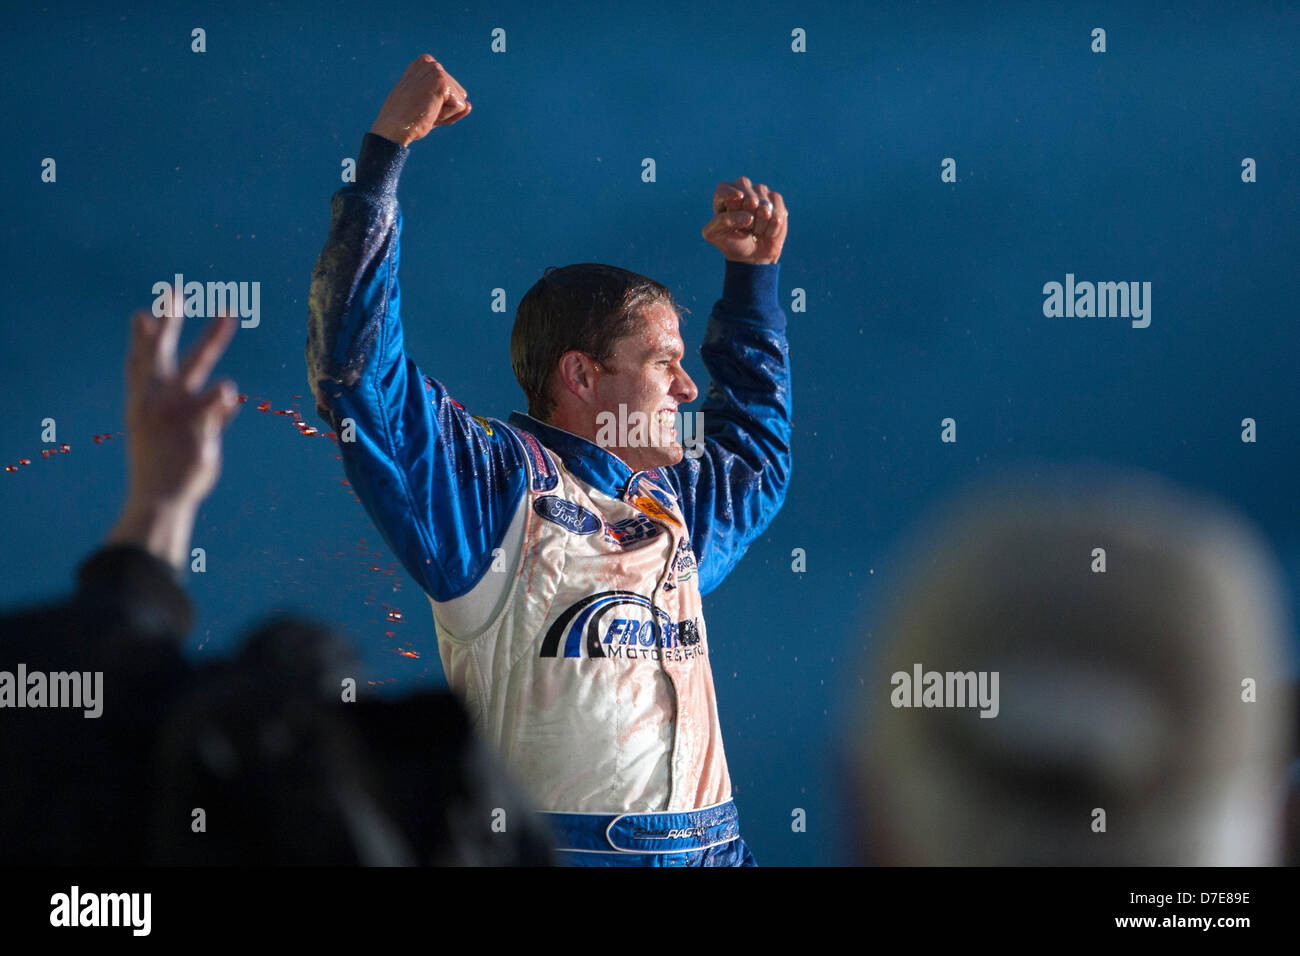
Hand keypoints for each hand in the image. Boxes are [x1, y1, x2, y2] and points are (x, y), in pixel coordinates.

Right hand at [106, 290, 240, 567]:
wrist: (159, 499)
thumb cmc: (164, 467)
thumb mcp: (173, 437)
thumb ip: (203, 410)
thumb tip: (230, 394)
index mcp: (143, 403)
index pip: (141, 363)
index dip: (144, 338)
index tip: (144, 312)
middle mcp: (156, 401)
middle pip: (161, 352)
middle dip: (169, 320)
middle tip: (175, 290)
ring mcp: (176, 413)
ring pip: (195, 366)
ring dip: (212, 338)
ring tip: (228, 313)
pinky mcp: (196, 429)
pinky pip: (214, 407)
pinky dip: (220, 398)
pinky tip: (228, 388)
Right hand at [370, 54, 470, 146]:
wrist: (393, 128)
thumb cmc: (407, 120)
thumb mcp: (430, 107)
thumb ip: (450, 104)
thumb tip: (469, 105)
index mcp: (425, 65)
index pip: (451, 90)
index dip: (440, 105)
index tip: (420, 106)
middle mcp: (431, 63)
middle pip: (458, 94)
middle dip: (445, 109)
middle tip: (422, 111)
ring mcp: (436, 71)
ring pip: (460, 101)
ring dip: (445, 113)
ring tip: (424, 111)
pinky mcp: (442, 83)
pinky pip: (460, 107)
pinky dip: (447, 116)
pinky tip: (429, 112)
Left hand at [701, 176, 787, 264]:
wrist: (752, 254)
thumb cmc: (731, 242)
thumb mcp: (716, 234)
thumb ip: (723, 222)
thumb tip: (748, 216)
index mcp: (723, 194)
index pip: (725, 190)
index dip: (730, 197)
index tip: (738, 203)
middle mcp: (742, 188)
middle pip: (747, 193)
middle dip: (746, 215)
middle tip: (744, 228)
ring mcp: (760, 193)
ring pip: (763, 204)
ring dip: (759, 224)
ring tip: (755, 230)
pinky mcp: (775, 200)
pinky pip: (778, 211)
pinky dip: (772, 226)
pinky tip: (767, 231)